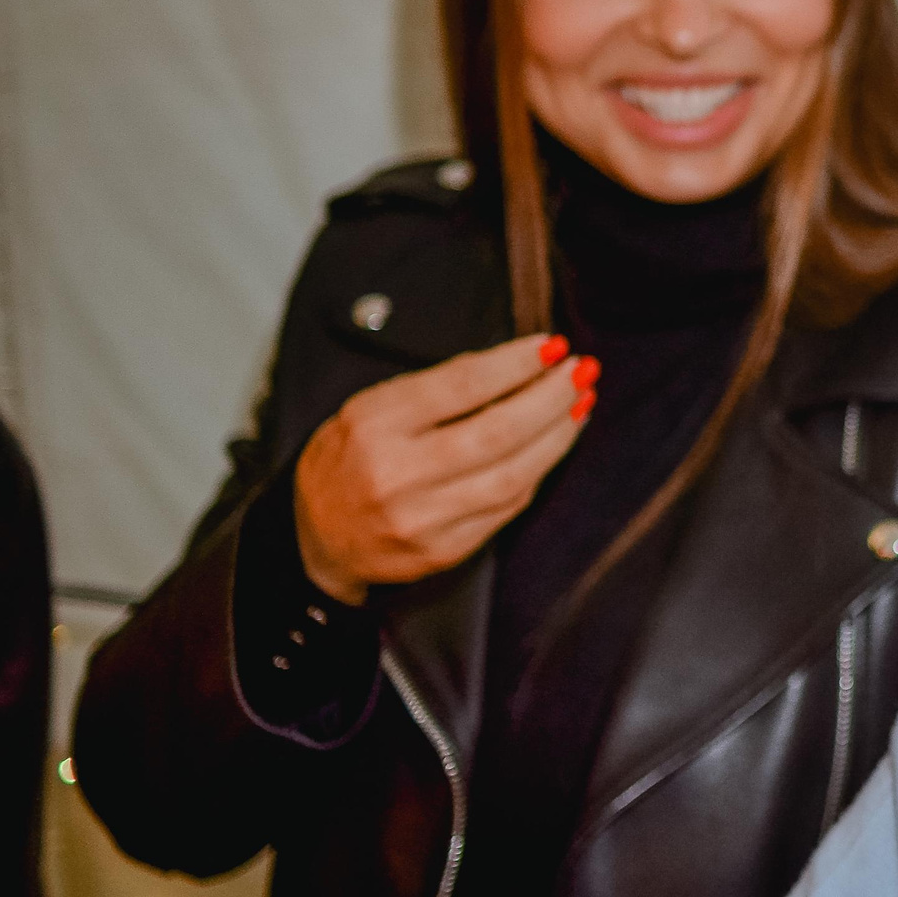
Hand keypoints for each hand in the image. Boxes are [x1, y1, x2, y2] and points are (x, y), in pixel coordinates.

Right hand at [292, 334, 596, 603]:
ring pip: (514, 474)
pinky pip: (508, 506)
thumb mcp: (370, 407)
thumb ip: (434, 388)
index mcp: (374, 425)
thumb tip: (512, 364)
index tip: (553, 346)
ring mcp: (423, 519)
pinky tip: (554, 445)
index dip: (516, 363)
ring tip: (581, 404)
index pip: (461, 386)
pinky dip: (538, 471)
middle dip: (551, 398)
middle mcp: (398, 475)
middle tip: (582, 371)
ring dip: (558, 436)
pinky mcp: (445, 550)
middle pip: (499, 432)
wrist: (315, 540)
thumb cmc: (349, 460)